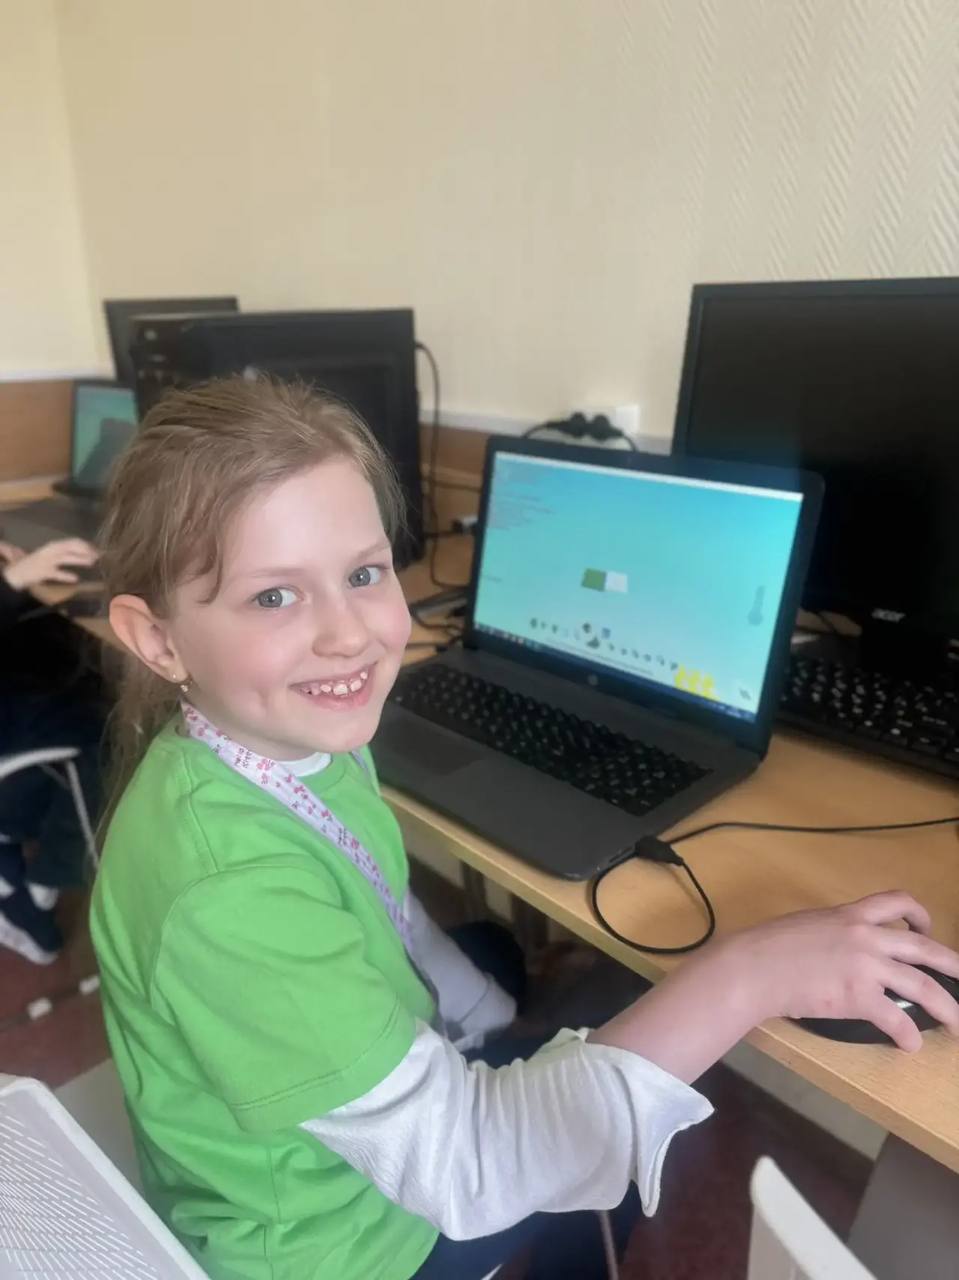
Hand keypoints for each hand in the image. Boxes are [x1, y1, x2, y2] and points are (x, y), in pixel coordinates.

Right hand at [1, 538, 97, 589]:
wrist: (19, 571)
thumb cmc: (39, 562)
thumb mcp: (52, 554)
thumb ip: (66, 552)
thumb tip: (86, 553)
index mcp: (54, 545)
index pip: (73, 541)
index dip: (86, 545)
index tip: (97, 550)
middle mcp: (51, 550)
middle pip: (71, 547)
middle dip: (86, 551)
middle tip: (98, 557)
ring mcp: (47, 561)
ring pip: (66, 558)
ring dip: (80, 559)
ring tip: (91, 563)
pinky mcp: (44, 572)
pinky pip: (57, 573)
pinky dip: (66, 575)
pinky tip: (75, 578)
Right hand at [590, 890, 958, 1080]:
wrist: (754, 967)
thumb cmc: (769, 946)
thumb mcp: (808, 925)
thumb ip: (833, 933)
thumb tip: (843, 949)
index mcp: (850, 914)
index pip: (896, 902)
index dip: (920, 914)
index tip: (927, 926)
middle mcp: (865, 936)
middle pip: (924, 947)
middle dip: (952, 964)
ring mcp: (865, 966)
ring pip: (922, 985)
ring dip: (946, 1007)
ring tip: (958, 1023)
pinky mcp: (859, 997)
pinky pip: (896, 1019)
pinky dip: (908, 1035)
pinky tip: (911, 1045)